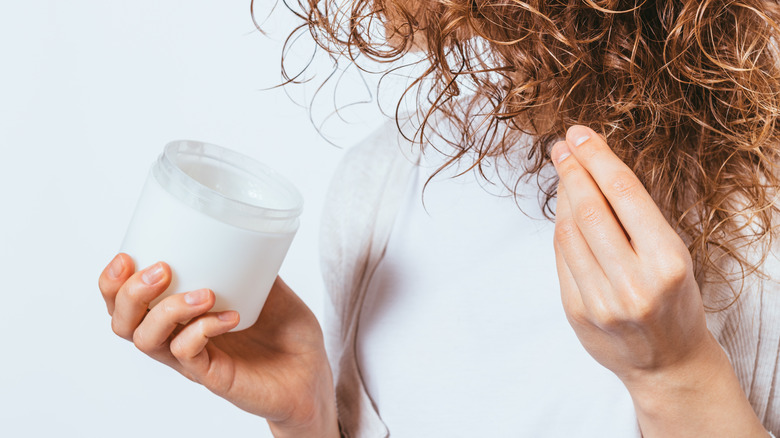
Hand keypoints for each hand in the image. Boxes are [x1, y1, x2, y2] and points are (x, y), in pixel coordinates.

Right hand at [98, 254, 338, 437]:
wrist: (313, 372)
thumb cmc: (287, 332)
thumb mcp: (266, 285)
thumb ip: (250, 261)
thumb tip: (243, 227)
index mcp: (179, 316)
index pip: (125, 303)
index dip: (112, 283)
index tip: (126, 256)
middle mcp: (177, 339)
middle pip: (124, 323)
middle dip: (130, 293)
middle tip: (162, 270)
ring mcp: (193, 361)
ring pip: (148, 341)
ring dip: (167, 310)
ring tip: (204, 293)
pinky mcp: (213, 377)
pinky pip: (188, 355)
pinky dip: (203, 330)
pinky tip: (229, 318)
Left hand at [550, 126, 766, 435]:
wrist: (668, 363)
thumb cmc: (674, 301)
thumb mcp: (672, 255)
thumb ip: (636, 219)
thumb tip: (593, 168)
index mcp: (667, 262)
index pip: (625, 195)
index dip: (598, 159)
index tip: (580, 135)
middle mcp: (633, 283)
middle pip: (591, 211)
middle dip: (572, 171)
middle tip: (561, 146)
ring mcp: (601, 300)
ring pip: (569, 233)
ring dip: (563, 196)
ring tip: (563, 171)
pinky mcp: (577, 311)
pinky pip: (562, 258)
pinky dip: (561, 228)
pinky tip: (563, 209)